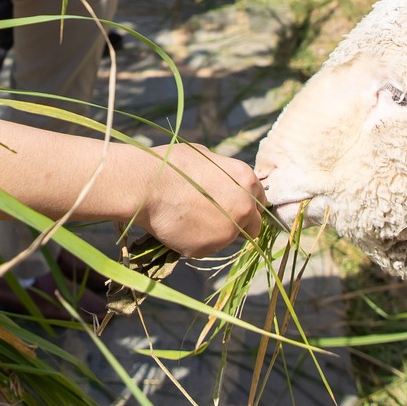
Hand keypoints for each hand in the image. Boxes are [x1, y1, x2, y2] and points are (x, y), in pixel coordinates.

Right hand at [136, 144, 264, 258]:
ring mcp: (228, 232)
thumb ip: (224, 174)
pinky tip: (178, 226)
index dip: (246, 204)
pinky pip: (205, 247)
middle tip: (214, 218)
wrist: (146, 186)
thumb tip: (224, 180)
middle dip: (238, 224)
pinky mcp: (208, 248)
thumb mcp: (206, 157)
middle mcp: (244, 208)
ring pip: (227, 238)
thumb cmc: (173, 164)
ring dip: (214, 233)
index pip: (260, 200)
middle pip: (252, 225)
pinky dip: (195, 241)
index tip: (233, 206)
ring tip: (187, 217)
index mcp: (246, 181)